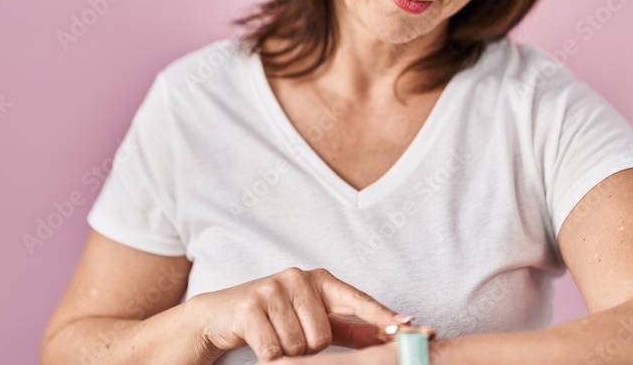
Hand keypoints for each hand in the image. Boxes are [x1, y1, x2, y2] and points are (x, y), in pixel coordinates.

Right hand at [186, 266, 404, 361]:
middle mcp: (298, 278)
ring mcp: (273, 289)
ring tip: (275, 335)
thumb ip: (352, 328)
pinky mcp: (250, 306)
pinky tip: (260, 340)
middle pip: (324, 335)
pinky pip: (274, 350)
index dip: (382, 315)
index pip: (357, 299)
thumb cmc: (278, 317)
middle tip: (291, 334)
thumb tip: (390, 334)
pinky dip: (269, 354)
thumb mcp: (315, 319)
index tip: (408, 326)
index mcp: (320, 280)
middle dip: (310, 347)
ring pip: (300, 345)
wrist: (224, 314)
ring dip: (288, 352)